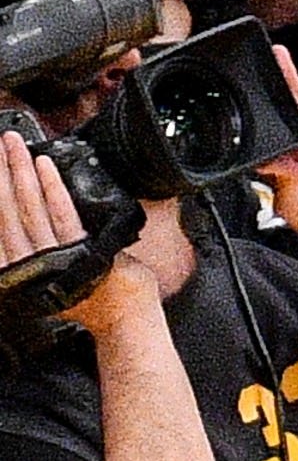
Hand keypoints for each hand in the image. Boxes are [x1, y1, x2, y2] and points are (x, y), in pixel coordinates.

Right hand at [0, 134, 186, 335]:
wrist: (123, 316)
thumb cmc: (92, 293)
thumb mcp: (56, 267)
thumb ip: (39, 245)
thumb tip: (33, 209)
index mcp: (17, 268)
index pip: (0, 222)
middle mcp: (26, 264)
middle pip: (7, 209)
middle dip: (2, 172)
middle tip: (1, 143)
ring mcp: (49, 258)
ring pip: (28, 207)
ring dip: (19, 171)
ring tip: (13, 145)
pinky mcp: (76, 252)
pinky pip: (60, 213)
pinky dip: (49, 186)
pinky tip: (42, 164)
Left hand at [257, 49, 297, 267]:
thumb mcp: (290, 203)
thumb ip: (278, 177)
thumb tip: (265, 157)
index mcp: (287, 166)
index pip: (266, 138)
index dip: (252, 124)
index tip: (234, 109)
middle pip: (282, 116)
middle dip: (267, 96)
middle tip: (247, 74)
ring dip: (284, 83)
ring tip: (269, 63)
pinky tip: (286, 78)